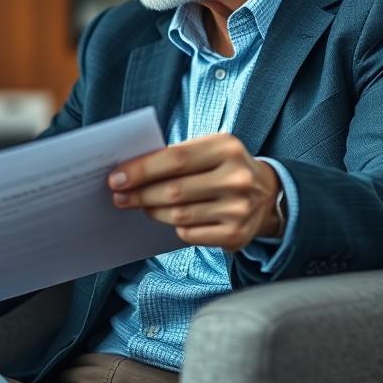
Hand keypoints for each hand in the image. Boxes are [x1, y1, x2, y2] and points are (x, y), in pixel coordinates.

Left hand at [107, 133, 280, 251]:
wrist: (267, 193)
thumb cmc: (222, 167)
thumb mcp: (207, 150)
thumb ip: (174, 157)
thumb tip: (128, 173)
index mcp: (226, 147)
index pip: (175, 159)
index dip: (141, 170)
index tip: (115, 178)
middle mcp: (237, 178)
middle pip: (174, 190)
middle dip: (140, 195)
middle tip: (118, 196)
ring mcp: (239, 209)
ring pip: (179, 215)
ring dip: (153, 211)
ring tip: (140, 205)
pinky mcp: (236, 235)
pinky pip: (189, 234)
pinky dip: (175, 227)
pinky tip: (171, 219)